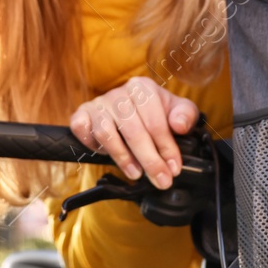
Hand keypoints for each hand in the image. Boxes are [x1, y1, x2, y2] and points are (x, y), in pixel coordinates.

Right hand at [68, 76, 198, 190]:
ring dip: (122, 157)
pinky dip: (91, 144)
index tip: (174, 168)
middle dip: (149, 159)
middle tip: (160, 179)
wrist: (130, 108)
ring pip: (106, 132)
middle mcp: (119, 93)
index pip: (155, 121)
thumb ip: (186, 115)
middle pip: (133, 130)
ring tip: (136, 173)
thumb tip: (179, 125)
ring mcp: (98, 104)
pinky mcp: (81, 114)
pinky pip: (81, 129)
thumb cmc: (155, 111)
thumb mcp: (176, 110)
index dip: (166, 147)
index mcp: (142, 89)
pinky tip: (105, 155)